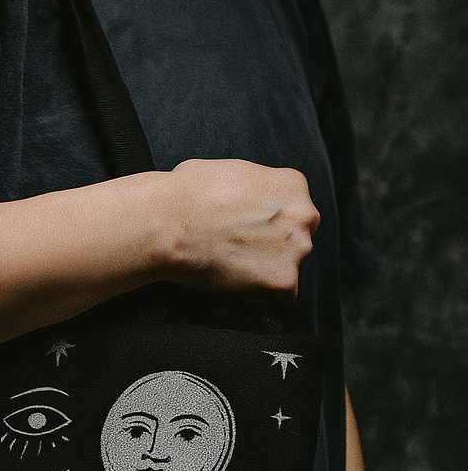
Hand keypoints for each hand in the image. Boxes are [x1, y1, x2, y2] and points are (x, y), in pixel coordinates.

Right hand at [160, 158, 319, 298]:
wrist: (168, 223)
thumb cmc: (187, 195)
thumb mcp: (231, 172)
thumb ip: (255, 189)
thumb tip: (248, 200)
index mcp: (292, 185)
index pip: (295, 212)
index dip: (271, 225)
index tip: (252, 233)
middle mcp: (302, 215)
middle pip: (298, 239)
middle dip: (274, 248)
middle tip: (243, 252)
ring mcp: (296, 250)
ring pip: (290, 268)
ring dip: (268, 271)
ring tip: (234, 268)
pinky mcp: (282, 282)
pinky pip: (282, 298)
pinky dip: (262, 297)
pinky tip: (237, 284)